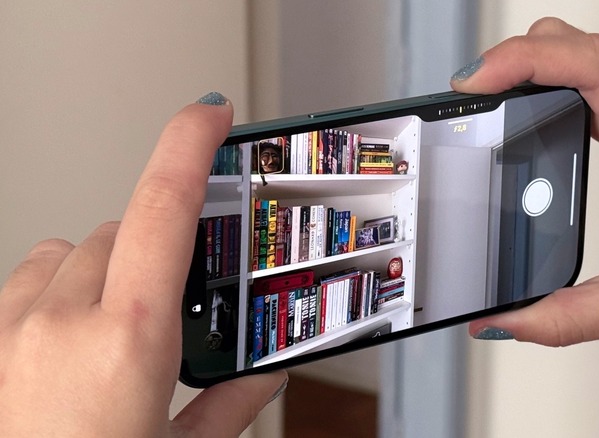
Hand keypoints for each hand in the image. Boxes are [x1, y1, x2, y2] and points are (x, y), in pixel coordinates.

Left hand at [0, 93, 286, 436]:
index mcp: (129, 337)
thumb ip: (228, 409)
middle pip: (119, 228)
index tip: (211, 112)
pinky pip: (22, 282)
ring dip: (97, 271)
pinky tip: (62, 346)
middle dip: (153, 250)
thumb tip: (264, 381)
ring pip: (65, 251)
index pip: (163, 205)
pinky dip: (51, 296)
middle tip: (171, 300)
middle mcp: (61, 318)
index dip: (189, 144)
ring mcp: (8, 326)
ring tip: (110, 328)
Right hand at [452, 18, 598, 345]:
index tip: (478, 82)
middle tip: (466, 93)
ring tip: (482, 95)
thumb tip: (508, 322)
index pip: (592, 67)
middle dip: (511, 57)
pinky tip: (520, 107)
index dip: (527, 60)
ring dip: (525, 61)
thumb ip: (577, 317)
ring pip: (576, 49)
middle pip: (573, 44)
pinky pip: (583, 73)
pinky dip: (543, 76)